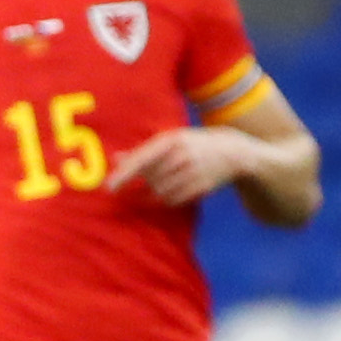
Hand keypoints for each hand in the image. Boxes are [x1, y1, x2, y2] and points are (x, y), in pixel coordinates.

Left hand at [108, 126, 259, 206]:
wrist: (232, 151)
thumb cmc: (192, 144)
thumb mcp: (169, 141)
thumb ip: (142, 151)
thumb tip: (115, 159)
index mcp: (171, 140)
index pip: (141, 159)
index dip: (124, 175)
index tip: (108, 188)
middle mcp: (181, 155)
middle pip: (150, 179)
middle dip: (149, 180)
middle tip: (161, 172)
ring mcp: (193, 172)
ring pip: (161, 192)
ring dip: (159, 190)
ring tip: (173, 177)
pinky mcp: (201, 186)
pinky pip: (174, 200)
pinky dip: (170, 197)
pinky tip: (180, 186)